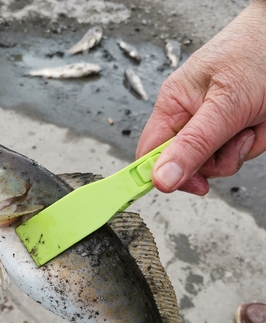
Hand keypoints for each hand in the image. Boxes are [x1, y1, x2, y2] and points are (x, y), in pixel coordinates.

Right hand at [136, 0, 265, 194]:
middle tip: (229, 139)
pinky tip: (257, 122)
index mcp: (174, 105)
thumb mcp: (223, 105)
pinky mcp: (233, 132)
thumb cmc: (256, 52)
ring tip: (248, 123)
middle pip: (186, 166)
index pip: (150, 153)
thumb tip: (162, 178)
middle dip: (212, 160)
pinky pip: (236, 156)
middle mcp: (190, 118)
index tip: (168, 187)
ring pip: (215, 165)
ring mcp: (213, 127)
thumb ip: (193, 145)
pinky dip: (253, 145)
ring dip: (237, 151)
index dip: (157, 174)